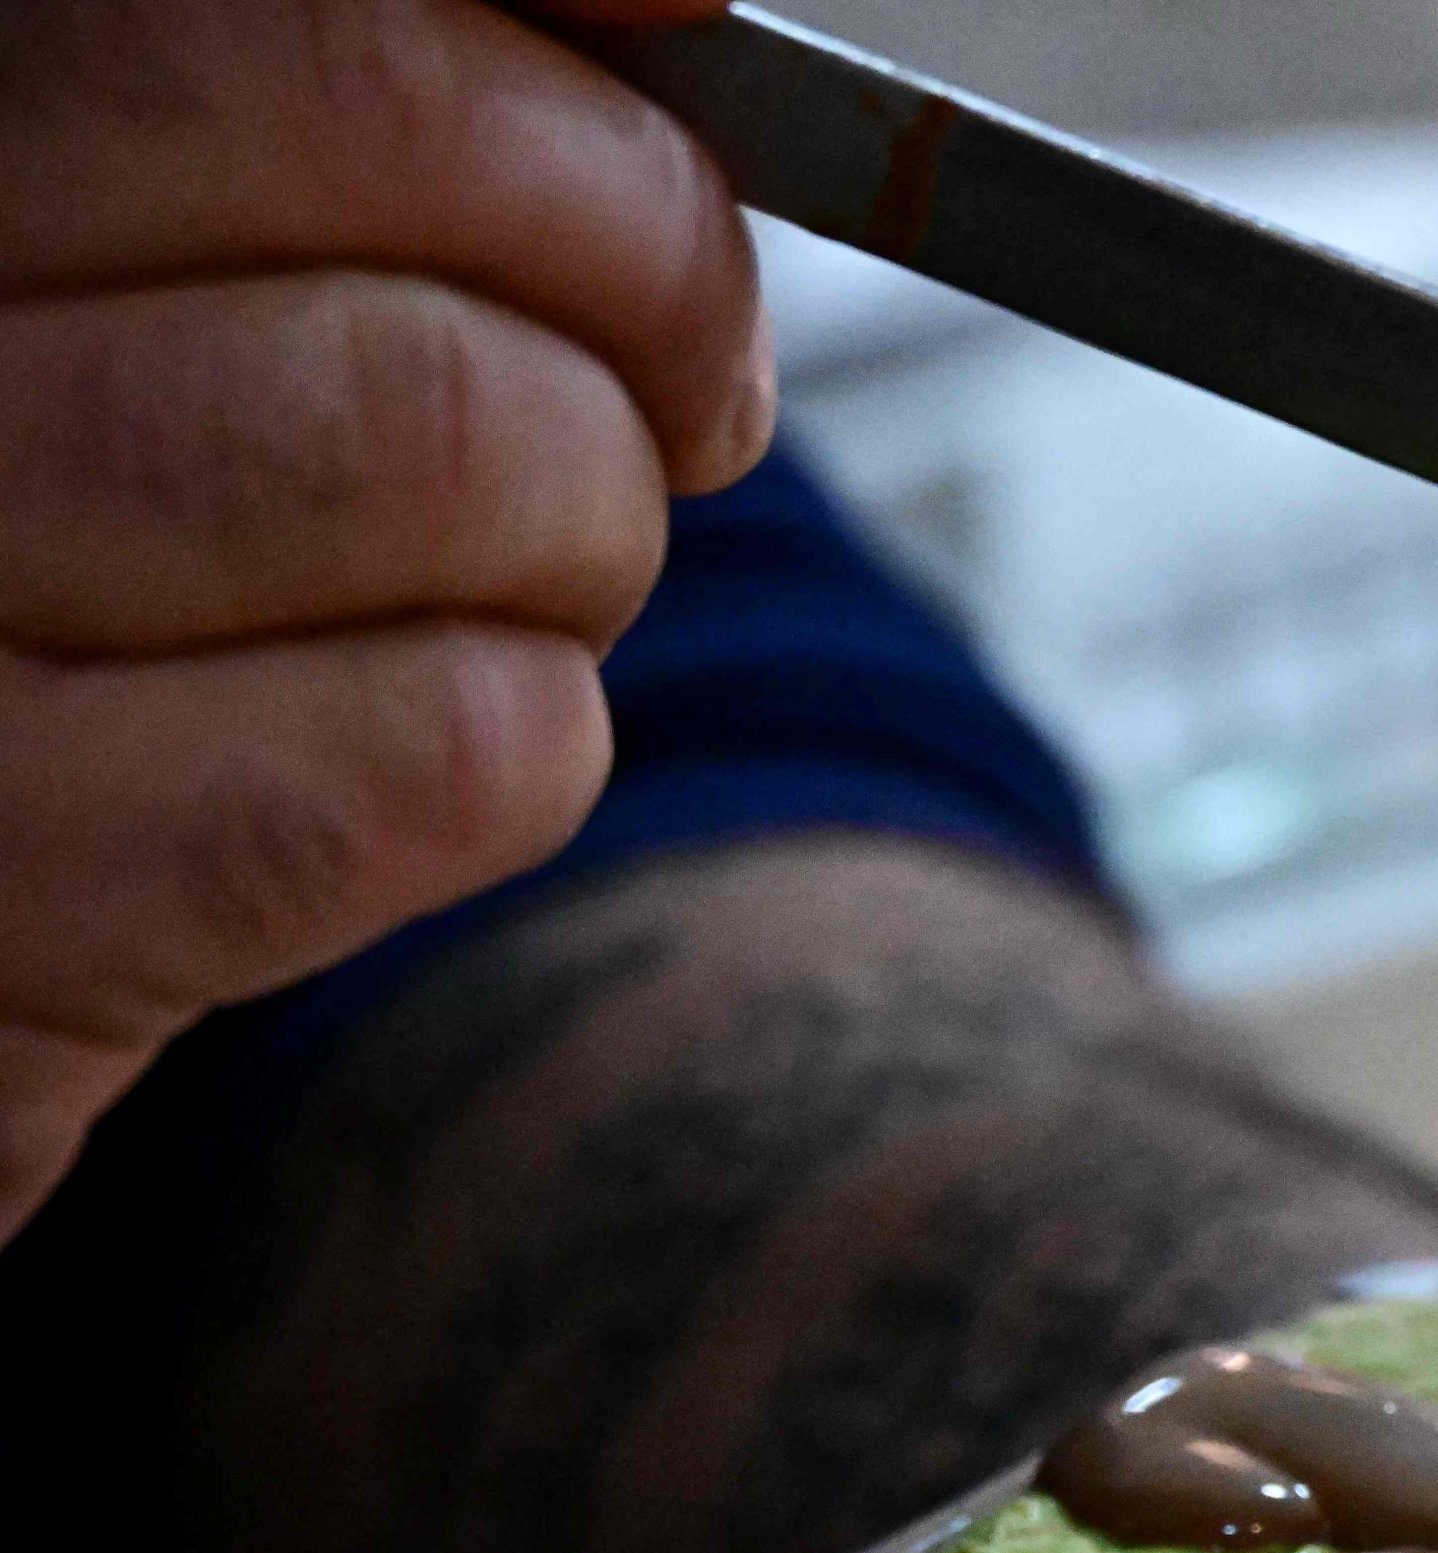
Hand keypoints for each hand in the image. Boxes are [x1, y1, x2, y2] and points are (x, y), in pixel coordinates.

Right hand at [0, 0, 769, 1237]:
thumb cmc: (92, 572)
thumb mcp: (181, 287)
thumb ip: (381, 110)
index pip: (283, 2)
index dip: (551, 60)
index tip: (664, 109)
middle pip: (382, 115)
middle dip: (638, 253)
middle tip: (676, 381)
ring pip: (459, 430)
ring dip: (591, 526)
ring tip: (512, 583)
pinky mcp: (17, 883)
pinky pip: (460, 741)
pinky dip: (529, 748)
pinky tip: (415, 757)